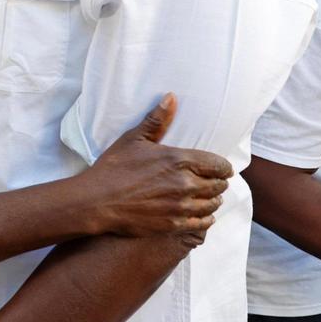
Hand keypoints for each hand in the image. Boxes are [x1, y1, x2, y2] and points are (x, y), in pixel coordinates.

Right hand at [83, 94, 233, 236]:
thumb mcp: (133, 139)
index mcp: (179, 160)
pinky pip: (203, 223)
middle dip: (218, 182)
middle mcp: (185, 184)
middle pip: (219, 185)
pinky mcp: (175, 224)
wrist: (97, 201)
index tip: (219, 168)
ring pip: (213, 204)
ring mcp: (181, 206)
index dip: (222, 166)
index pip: (219, 165)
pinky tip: (200, 213)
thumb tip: (172, 97)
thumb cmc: (114, 168)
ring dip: (212, 200)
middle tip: (210, 181)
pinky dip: (205, 218)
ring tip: (206, 197)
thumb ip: (157, 120)